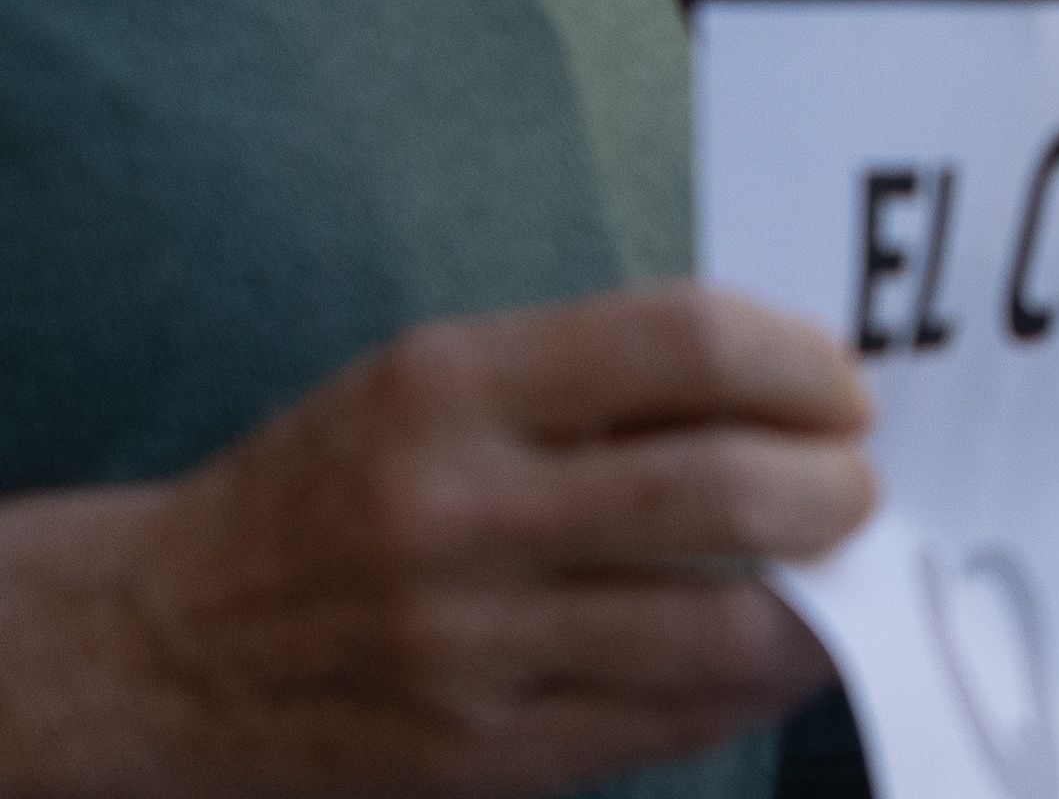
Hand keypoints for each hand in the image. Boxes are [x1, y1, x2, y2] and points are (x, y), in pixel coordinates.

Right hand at [0, 285, 870, 798]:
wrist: (159, 646)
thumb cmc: (333, 488)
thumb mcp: (431, 382)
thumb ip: (597, 376)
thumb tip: (795, 386)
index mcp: (451, 390)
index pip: (690, 343)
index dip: (804, 364)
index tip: (842, 388)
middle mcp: (459, 515)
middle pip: (726, 488)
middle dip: (837, 486)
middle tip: (861, 485)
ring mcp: (470, 647)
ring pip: (722, 627)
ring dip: (822, 598)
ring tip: (843, 571)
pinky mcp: (482, 752)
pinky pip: (671, 719)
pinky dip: (753, 684)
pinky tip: (779, 650)